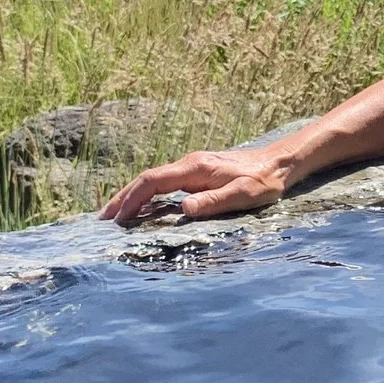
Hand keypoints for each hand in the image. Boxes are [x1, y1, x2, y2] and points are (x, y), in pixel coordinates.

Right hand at [98, 148, 291, 226]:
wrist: (280, 162)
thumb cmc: (265, 181)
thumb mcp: (243, 195)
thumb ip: (213, 202)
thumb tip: (183, 210)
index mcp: (195, 168)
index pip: (152, 181)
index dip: (131, 199)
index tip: (116, 219)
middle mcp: (189, 163)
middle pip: (146, 179)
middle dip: (123, 198)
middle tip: (103, 220)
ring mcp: (192, 166)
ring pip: (153, 180)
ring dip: (133, 197)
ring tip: (115, 216)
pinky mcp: (198, 172)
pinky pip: (164, 183)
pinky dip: (148, 195)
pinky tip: (144, 208)